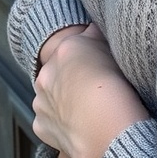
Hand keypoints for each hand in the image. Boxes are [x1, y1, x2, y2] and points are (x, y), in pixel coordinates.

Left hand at [33, 23, 150, 157]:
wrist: (105, 128)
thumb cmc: (115, 89)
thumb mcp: (112, 51)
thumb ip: (97, 38)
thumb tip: (93, 29)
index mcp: (66, 49)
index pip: (75, 45)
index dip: (88, 54)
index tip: (99, 64)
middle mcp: (47, 73)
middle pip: (59, 69)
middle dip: (71, 75)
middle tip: (92, 86)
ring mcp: (41, 100)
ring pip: (51, 94)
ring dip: (63, 98)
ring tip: (86, 107)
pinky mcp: (40, 125)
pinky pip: (49, 119)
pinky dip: (60, 120)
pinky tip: (77, 123)